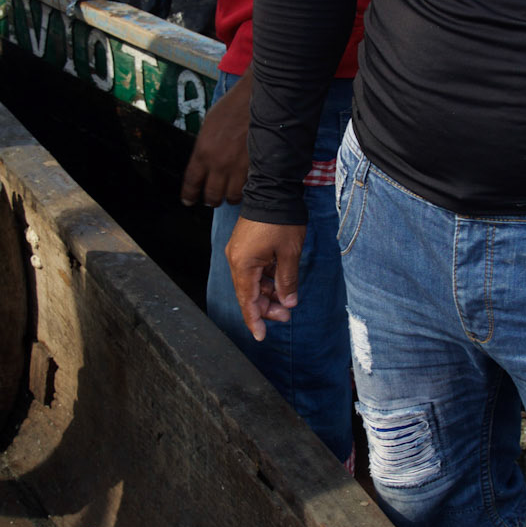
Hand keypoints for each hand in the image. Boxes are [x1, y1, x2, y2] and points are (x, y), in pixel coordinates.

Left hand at [181, 75, 250, 206]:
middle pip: (212, 195)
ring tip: (231, 194)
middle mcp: (219, 163)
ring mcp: (239, 167)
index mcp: (203, 151)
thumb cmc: (232, 107)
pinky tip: (247, 186)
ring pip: (232, 196)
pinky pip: (250, 188)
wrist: (255, 98)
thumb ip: (204, 148)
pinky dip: (248, 190)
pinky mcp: (256, 167)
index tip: (188, 201)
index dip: (189, 195)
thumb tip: (203, 163)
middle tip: (212, 199)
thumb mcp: (208, 126)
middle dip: (211, 200)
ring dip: (230, 197)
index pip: (192, 183)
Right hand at [225, 216, 305, 342]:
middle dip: (267, 307)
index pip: (248, 300)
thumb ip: (287, 281)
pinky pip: (254, 270)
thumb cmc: (281, 220)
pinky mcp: (246, 245)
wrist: (273, 189)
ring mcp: (240, 252)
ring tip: (287, 301)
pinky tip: (281, 283)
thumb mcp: (289, 254)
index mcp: (243, 264)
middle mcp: (236, 260)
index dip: (254, 320)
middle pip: (249, 293)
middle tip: (286, 315)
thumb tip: (288, 302)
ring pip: (253, 282)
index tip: (260, 336)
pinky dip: (266, 279)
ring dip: (268, 293)